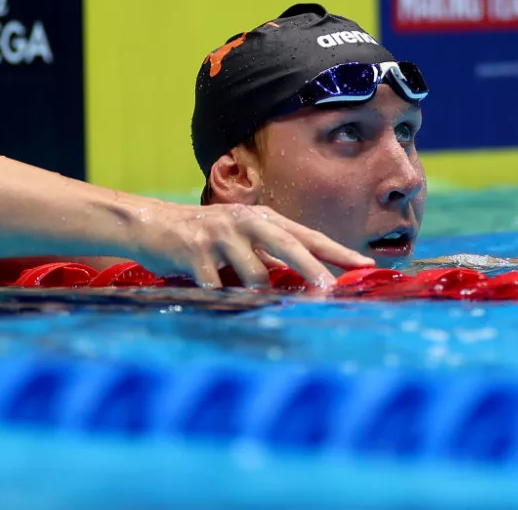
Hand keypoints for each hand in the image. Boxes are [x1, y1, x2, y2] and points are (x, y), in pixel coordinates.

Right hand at [130, 202, 374, 290]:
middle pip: (289, 245)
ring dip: (253, 291)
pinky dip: (220, 297)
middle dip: (312, 269)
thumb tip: (308, 280)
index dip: (336, 251)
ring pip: (254, 273)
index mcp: (262, 219)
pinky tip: (210, 292)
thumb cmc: (204, 238)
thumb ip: (270, 255)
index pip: (308, 235)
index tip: (364, 266)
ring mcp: (221, 235)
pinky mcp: (197, 252)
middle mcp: (246, 222)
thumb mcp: (241, 239)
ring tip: (237, 289)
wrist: (152, 225)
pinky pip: (219, 287)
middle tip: (331, 290)